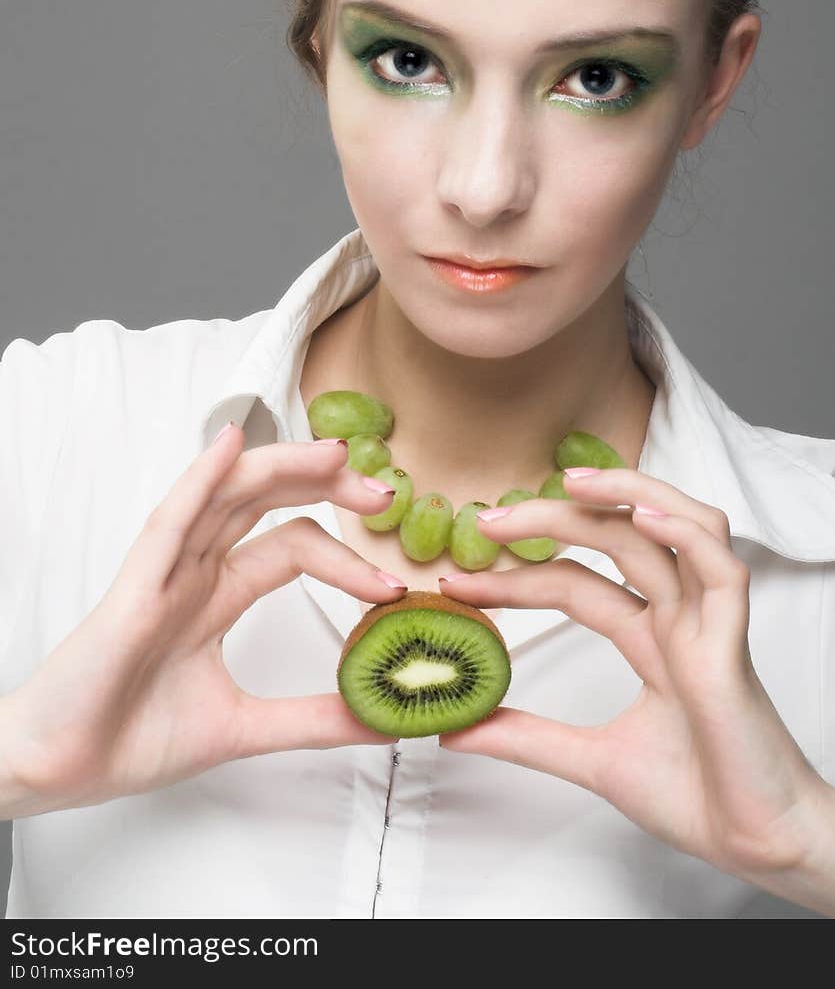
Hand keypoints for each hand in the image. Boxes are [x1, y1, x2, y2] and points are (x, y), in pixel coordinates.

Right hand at [5, 428, 403, 815]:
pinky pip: (169, 522)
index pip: (293, 547)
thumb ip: (313, 719)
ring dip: (284, 468)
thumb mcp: (243, 727)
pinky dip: (201, 479)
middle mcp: (194, 571)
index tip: (394, 587)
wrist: (55, 772)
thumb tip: (385, 719)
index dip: (346, 557)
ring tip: (336, 456)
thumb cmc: (127, 739)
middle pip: (267, 502)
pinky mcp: (132, 589)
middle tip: (383, 494)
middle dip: (327, 487)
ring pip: (227, 495)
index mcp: (216, 595)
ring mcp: (163, 573)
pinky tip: (231, 448)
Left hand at [437, 468, 827, 879]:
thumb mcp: (590, 761)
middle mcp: (678, 617)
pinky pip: (720, 567)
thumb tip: (455, 728)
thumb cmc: (695, 797)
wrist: (756, 847)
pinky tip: (641, 516)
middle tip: (488, 520)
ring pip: (675, 525)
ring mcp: (707, 623)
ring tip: (569, 482)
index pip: (573, 583)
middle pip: (616, 538)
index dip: (514, 579)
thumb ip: (527, 738)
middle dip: (552, 519)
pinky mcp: (733, 644)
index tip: (455, 584)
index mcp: (650, 637)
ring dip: (625, 491)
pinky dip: (684, 532)